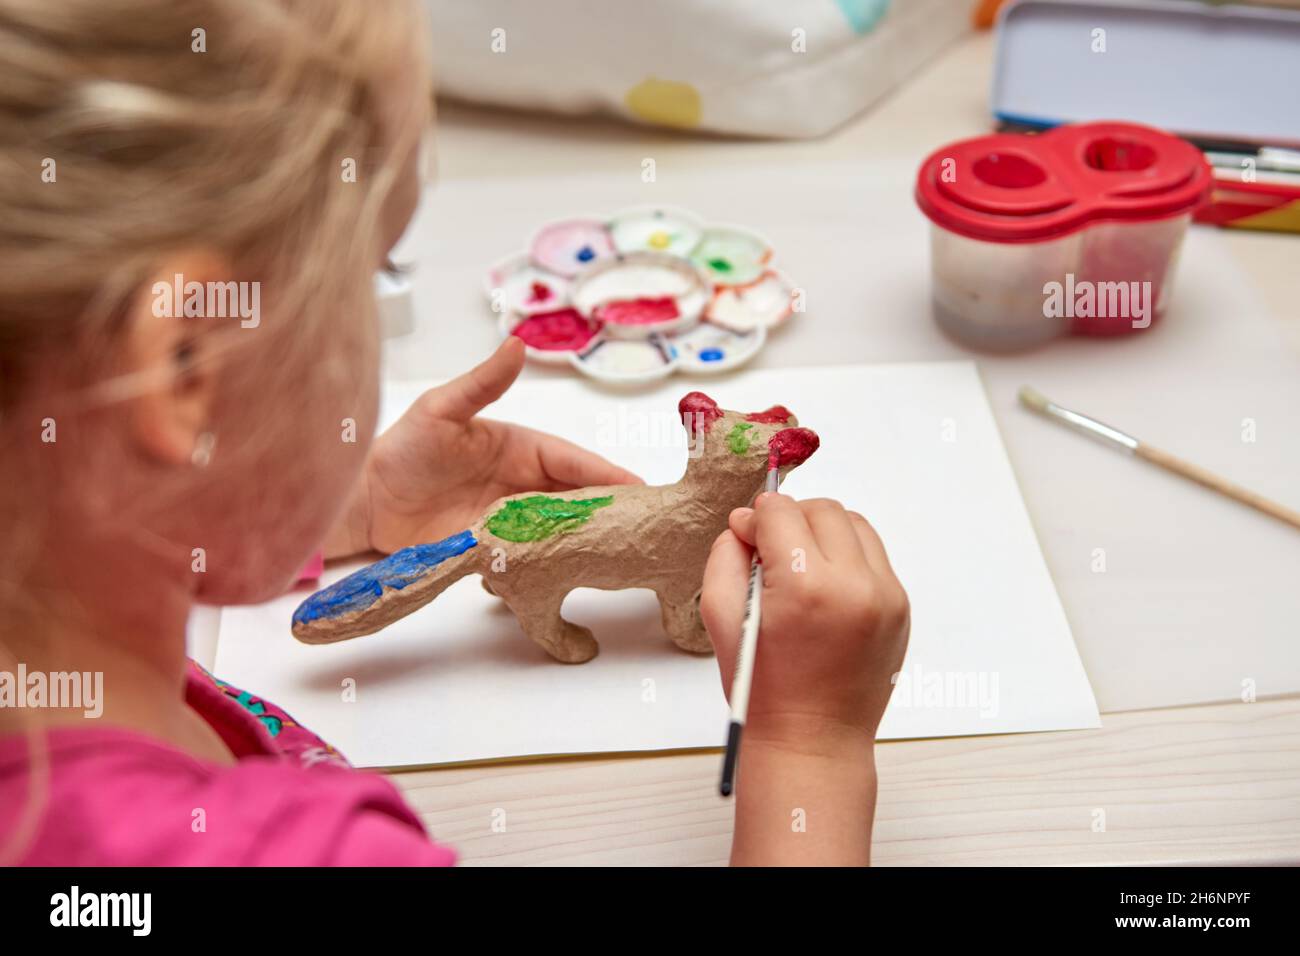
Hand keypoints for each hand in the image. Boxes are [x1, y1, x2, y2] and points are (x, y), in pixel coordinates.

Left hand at [325, 337, 642, 557]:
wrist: (367, 501)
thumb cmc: (403, 449)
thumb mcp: (442, 409)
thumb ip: (483, 383)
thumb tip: (517, 344)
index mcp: (521, 448)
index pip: (574, 461)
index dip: (607, 474)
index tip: (638, 488)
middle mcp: (523, 483)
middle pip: (577, 498)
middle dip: (609, 510)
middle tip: (641, 527)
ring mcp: (510, 518)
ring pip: (560, 529)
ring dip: (584, 539)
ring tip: (617, 554)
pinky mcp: (494, 548)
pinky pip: (532, 555)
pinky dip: (552, 562)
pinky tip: (571, 573)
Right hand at [701, 494, 908, 865]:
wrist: (812, 740)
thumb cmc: (764, 691)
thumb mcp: (721, 619)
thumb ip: (725, 556)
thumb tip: (744, 523)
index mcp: (806, 588)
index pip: (780, 513)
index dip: (755, 518)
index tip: (746, 534)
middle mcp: (854, 586)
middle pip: (822, 510)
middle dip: (790, 518)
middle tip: (770, 547)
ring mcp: (885, 596)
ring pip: (855, 525)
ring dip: (823, 532)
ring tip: (800, 564)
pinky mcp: (900, 608)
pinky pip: (873, 556)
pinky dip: (847, 557)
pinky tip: (825, 587)